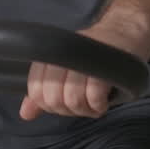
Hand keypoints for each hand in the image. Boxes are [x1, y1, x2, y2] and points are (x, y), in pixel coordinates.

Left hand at [19, 23, 149, 120]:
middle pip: (53, 100)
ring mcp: (82, 60)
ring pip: (72, 100)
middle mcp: (61, 57)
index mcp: (47, 58)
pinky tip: (103, 100)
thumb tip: (25, 114)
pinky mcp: (104, 64)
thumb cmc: (94, 57)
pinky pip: (93, 96)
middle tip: (83, 100)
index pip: (36, 93)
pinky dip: (99, 104)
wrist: (125, 34)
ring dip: (86, 108)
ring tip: (95, 100)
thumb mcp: (65, 74)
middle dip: (69, 108)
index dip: (50, 105)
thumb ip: (43, 94)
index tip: (66, 98)